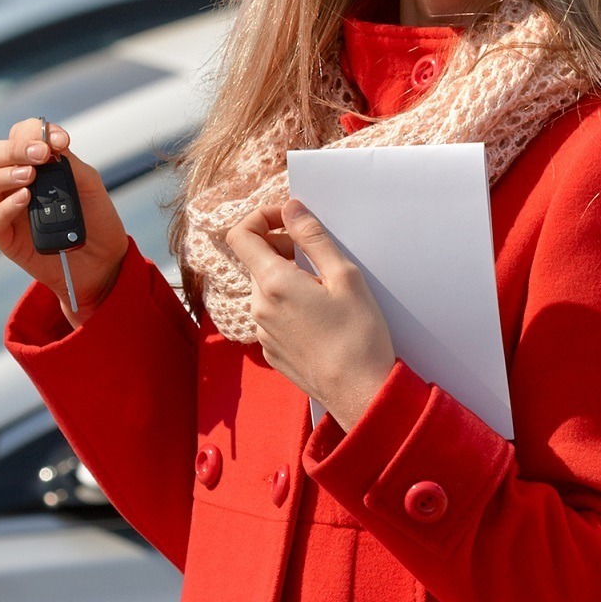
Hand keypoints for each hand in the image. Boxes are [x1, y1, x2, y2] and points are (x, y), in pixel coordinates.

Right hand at [0, 117, 128, 325]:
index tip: (60, 141)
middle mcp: (11, 182)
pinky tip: (26, 199)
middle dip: (11, 149)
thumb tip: (49, 142)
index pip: (17, 135)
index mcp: (30, 162)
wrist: (103, 259)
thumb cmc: (94, 216)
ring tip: (29, 176)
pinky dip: (6, 207)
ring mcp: (5, 210)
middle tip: (40, 155)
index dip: (33, 131)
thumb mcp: (88, 183)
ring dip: (1, 175)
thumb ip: (67, 161)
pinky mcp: (5, 238)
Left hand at [226, 200, 396, 430]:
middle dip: (281, 248)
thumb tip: (290, 208)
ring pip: (265, 290)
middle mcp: (258, 308)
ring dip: (286, 278)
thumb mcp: (343, 276)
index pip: (241, 235)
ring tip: (323, 290)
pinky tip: (319, 318)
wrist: (360, 393)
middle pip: (256, 261)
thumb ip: (312, 237)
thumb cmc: (358, 334)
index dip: (261, 217)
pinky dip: (288, 305)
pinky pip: (272, 316)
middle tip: (317, 256)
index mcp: (273, 283)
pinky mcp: (271, 352)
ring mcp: (262, 333)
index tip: (289, 220)